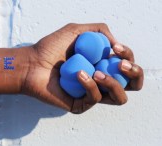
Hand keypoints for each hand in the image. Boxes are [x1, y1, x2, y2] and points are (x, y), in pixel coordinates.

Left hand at [21, 23, 143, 113]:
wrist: (31, 63)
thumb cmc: (50, 48)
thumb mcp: (77, 31)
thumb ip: (99, 31)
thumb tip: (116, 44)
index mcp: (101, 63)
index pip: (126, 65)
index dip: (128, 56)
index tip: (117, 48)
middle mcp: (99, 80)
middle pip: (132, 84)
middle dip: (134, 73)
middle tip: (122, 64)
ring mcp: (90, 93)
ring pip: (119, 96)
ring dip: (113, 82)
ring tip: (97, 71)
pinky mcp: (80, 104)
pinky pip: (95, 98)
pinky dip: (90, 84)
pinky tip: (79, 73)